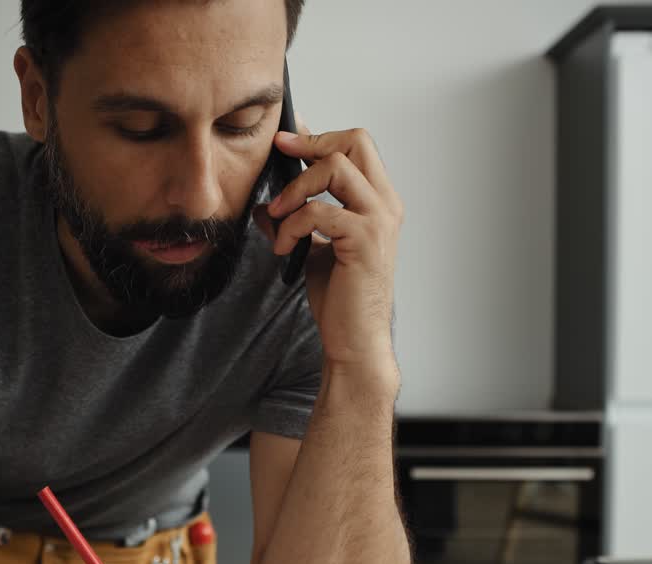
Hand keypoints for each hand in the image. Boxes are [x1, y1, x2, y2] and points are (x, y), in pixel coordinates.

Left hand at [254, 120, 402, 378]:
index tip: (285, 140)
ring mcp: (379, 220)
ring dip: (295, 188)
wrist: (354, 339)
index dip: (319, 136)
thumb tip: (266, 204)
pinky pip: (318, 211)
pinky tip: (284, 248)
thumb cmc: (341, 297)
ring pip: (335, 167)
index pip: (357, 145)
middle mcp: (385, 205)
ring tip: (277, 218)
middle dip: (310, 144)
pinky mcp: (364, 240)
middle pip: (355, 142)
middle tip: (280, 156)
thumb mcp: (313, 249)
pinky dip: (291, 225)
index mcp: (378, 202)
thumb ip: (298, 221)